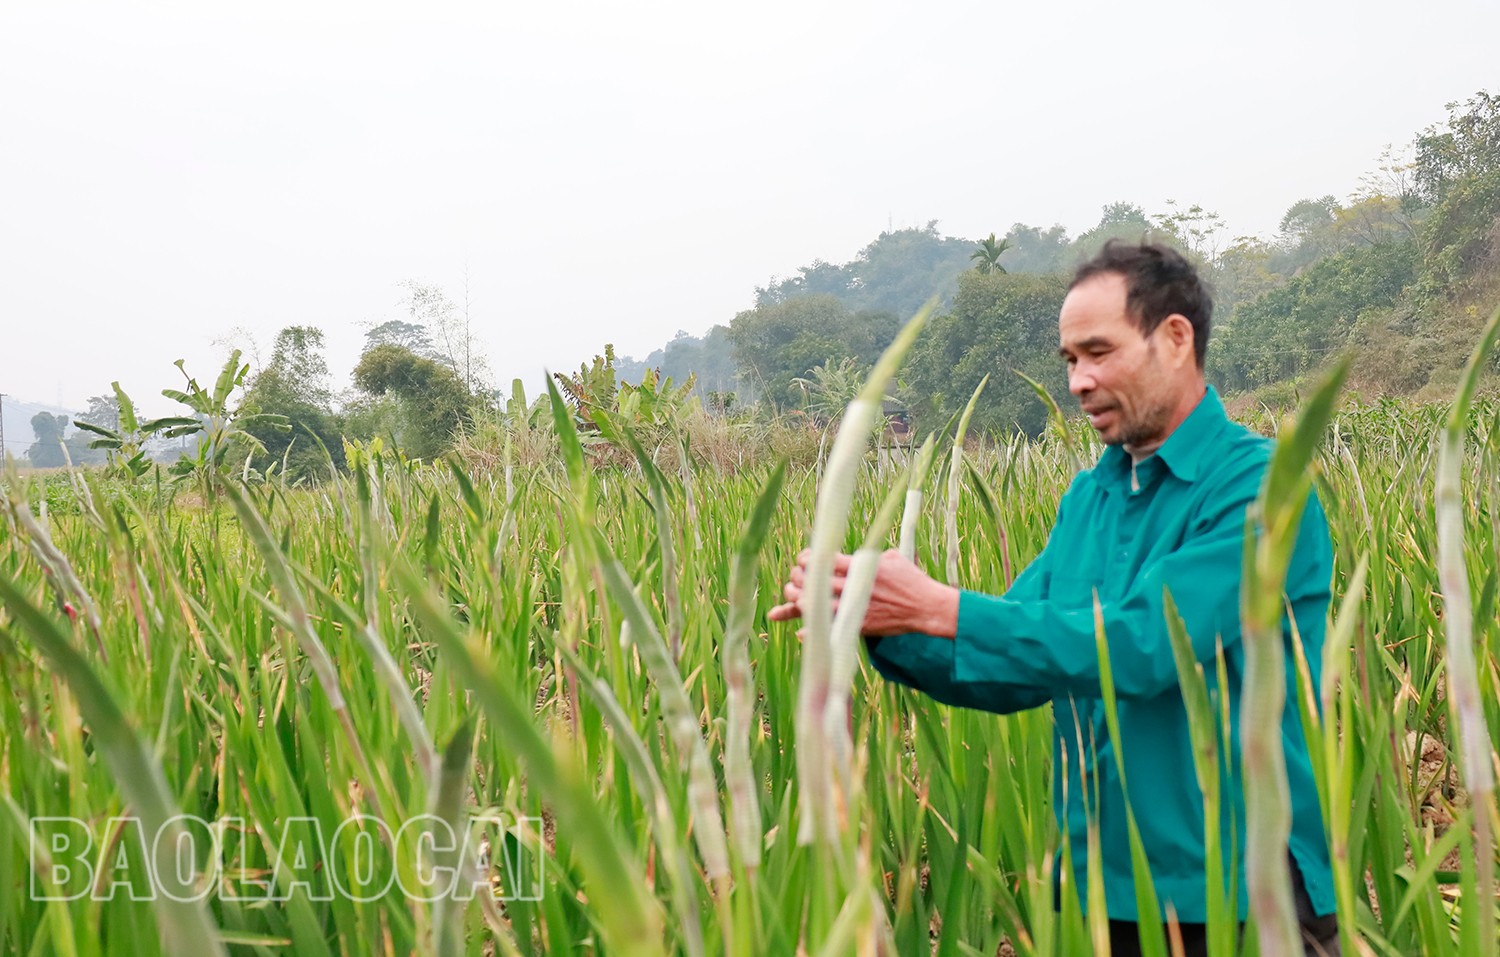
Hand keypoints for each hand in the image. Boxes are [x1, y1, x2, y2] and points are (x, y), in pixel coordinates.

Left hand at [767, 548, 959, 638]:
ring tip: (795, 598)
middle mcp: (854, 586)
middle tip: (796, 579)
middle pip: (813, 581)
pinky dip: (814, 631)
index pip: (822, 560)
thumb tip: (852, 556)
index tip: (804, 560)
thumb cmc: (911, 580)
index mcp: (860, 566)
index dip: (806, 559)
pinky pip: (830, 629)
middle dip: (798, 578)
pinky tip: (802, 630)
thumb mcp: (890, 558)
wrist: (926, 607)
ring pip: (815, 605)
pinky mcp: (860, 626)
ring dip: (799, 601)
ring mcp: (855, 608)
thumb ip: (867, 557)